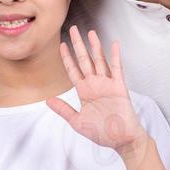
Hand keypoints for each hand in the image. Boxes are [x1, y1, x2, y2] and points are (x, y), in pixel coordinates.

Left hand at [47, 26, 145, 157]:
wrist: (121, 139)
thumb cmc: (102, 133)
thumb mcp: (77, 122)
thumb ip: (64, 109)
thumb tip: (48, 100)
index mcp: (84, 92)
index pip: (73, 70)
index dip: (67, 57)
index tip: (62, 45)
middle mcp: (95, 85)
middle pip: (84, 60)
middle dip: (78, 45)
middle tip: (73, 29)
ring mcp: (107, 84)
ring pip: (99, 60)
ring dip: (95, 46)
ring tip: (90, 32)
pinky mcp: (119, 87)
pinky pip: (116, 69)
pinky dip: (115, 56)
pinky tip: (113, 44)